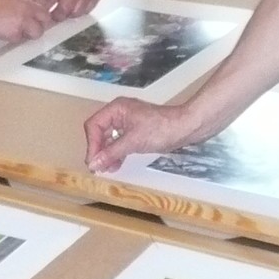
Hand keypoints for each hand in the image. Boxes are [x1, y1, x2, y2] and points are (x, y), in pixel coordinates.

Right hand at [0, 0, 50, 42]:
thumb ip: (20, 1)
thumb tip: (25, 9)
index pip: (43, 3)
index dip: (39, 11)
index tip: (36, 15)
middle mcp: (28, 5)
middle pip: (45, 17)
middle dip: (40, 23)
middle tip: (31, 26)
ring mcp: (24, 19)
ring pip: (38, 31)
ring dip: (30, 33)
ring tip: (18, 31)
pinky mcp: (16, 31)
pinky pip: (21, 39)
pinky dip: (15, 38)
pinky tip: (5, 32)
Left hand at [42, 0, 119, 20]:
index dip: (45, 6)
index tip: (42, 9)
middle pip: (64, 11)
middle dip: (56, 16)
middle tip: (52, 16)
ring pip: (76, 13)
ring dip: (69, 15)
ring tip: (65, 14)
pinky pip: (88, 9)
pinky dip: (81, 12)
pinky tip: (78, 10)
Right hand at [84, 96, 200, 171]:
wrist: (186, 128)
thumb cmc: (160, 130)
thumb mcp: (133, 142)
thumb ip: (111, 153)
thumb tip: (93, 164)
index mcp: (116, 109)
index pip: (94, 125)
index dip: (92, 145)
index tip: (93, 163)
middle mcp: (118, 113)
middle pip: (99, 131)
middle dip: (98, 150)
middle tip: (98, 168)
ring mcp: (127, 121)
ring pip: (109, 138)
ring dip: (107, 153)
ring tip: (107, 170)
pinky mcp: (135, 130)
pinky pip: (119, 141)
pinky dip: (116, 153)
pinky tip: (116, 165)